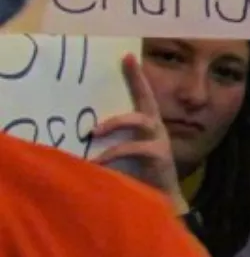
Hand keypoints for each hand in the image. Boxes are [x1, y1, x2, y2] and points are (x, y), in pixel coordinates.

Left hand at [89, 53, 188, 214]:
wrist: (160, 201)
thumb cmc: (139, 176)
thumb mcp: (125, 154)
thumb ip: (112, 142)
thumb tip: (82, 133)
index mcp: (149, 125)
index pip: (144, 95)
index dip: (137, 77)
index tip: (128, 55)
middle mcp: (157, 128)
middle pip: (146, 102)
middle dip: (133, 88)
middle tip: (105, 90)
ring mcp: (159, 141)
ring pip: (141, 121)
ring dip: (115, 123)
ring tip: (93, 132)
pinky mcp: (159, 155)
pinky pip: (134, 148)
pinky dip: (112, 153)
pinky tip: (96, 162)